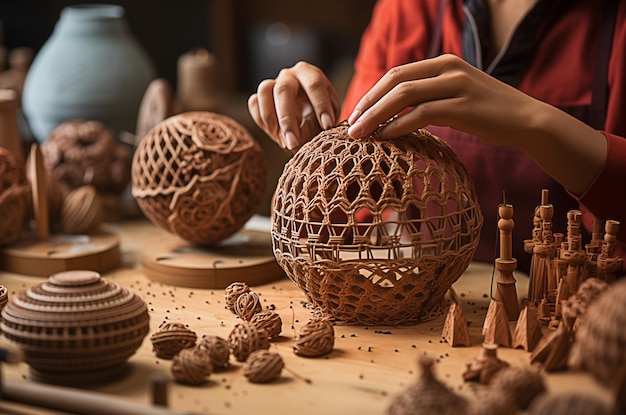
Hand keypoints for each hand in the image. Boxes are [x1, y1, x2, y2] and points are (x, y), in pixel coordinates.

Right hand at [248, 61, 340, 151]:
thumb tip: (300, 136)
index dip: (321, 105)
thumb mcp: (328, 118)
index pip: (314, 84)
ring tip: (282, 141)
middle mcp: (289, 76)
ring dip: (270, 119)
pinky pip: (254, 104)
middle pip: (283, 89)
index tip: (327, 126)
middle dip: (288, 119)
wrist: (308, 117)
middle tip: (294, 143)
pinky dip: (262, 120)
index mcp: (309, 74)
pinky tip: (276, 134)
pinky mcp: (260, 97)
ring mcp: (272, 84)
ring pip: (264, 91)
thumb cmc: (322, 116)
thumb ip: (319, 124)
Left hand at [346, 54, 605, 195]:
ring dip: (376, 116)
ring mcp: (457, 85)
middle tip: (350, 125)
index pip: (397, 74)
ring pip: (404, 96)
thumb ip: (429, 98)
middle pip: (395, 81)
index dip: (372, 94)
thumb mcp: (456, 98)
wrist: (528, 121)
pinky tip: (385, 137)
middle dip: (368, 104)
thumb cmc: (488, 114)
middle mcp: (448, 68)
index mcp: (443, 63)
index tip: (356, 114)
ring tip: (359, 134)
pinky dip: (399, 125)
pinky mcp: (464, 106)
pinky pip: (422, 114)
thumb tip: (395, 115)